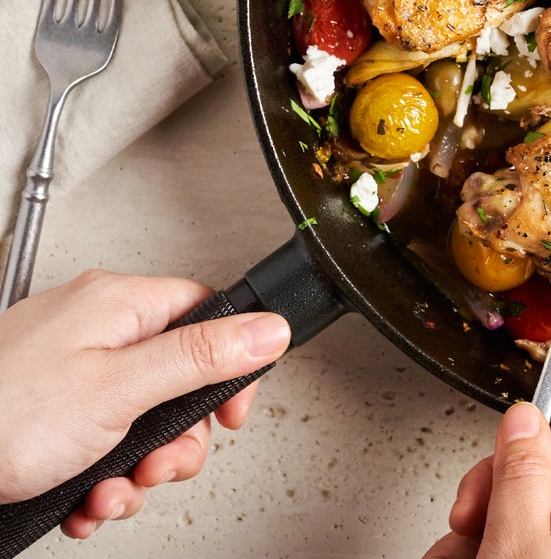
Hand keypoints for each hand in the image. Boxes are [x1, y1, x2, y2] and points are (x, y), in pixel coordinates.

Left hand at [0, 269, 290, 537]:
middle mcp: (96, 330)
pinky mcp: (48, 413)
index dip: (229, 367)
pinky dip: (98, 478)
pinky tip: (82, 497)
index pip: (208, 315)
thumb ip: (201, 356)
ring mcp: (69, 372)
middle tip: (156, 465)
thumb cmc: (2, 415)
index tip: (228, 414)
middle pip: (179, 378)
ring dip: (134, 470)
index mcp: (121, 305)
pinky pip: (100, 441)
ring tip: (107, 491)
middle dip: (174, 440)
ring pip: (140, 419)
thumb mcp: (120, 388)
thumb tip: (272, 327)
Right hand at [423, 402, 550, 558]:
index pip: (540, 455)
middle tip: (458, 554)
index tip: (465, 515)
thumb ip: (519, 475)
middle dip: (481, 524)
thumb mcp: (517, 542)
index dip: (491, 480)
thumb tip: (523, 414)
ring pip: (528, 540)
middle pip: (529, 501)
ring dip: (480, 551)